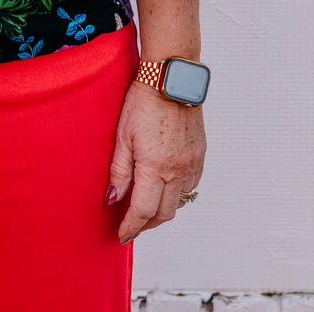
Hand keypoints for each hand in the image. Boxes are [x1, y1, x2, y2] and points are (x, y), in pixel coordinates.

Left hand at [105, 81, 205, 243]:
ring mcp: (192, 163)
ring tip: (145, 208)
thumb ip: (119, 170)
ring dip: (162, 210)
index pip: (143, 211)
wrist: (172, 78)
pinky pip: (191, 185)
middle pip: (164, 213)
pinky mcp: (200, 154)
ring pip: (179, 201)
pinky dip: (177, 193)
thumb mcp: (122, 134)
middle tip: (132, 226)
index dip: (131, 226)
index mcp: (155, 166)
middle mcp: (178, 169)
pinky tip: (164, 187)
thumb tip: (113, 199)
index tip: (122, 234)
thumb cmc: (143, 100)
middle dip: (146, 224)